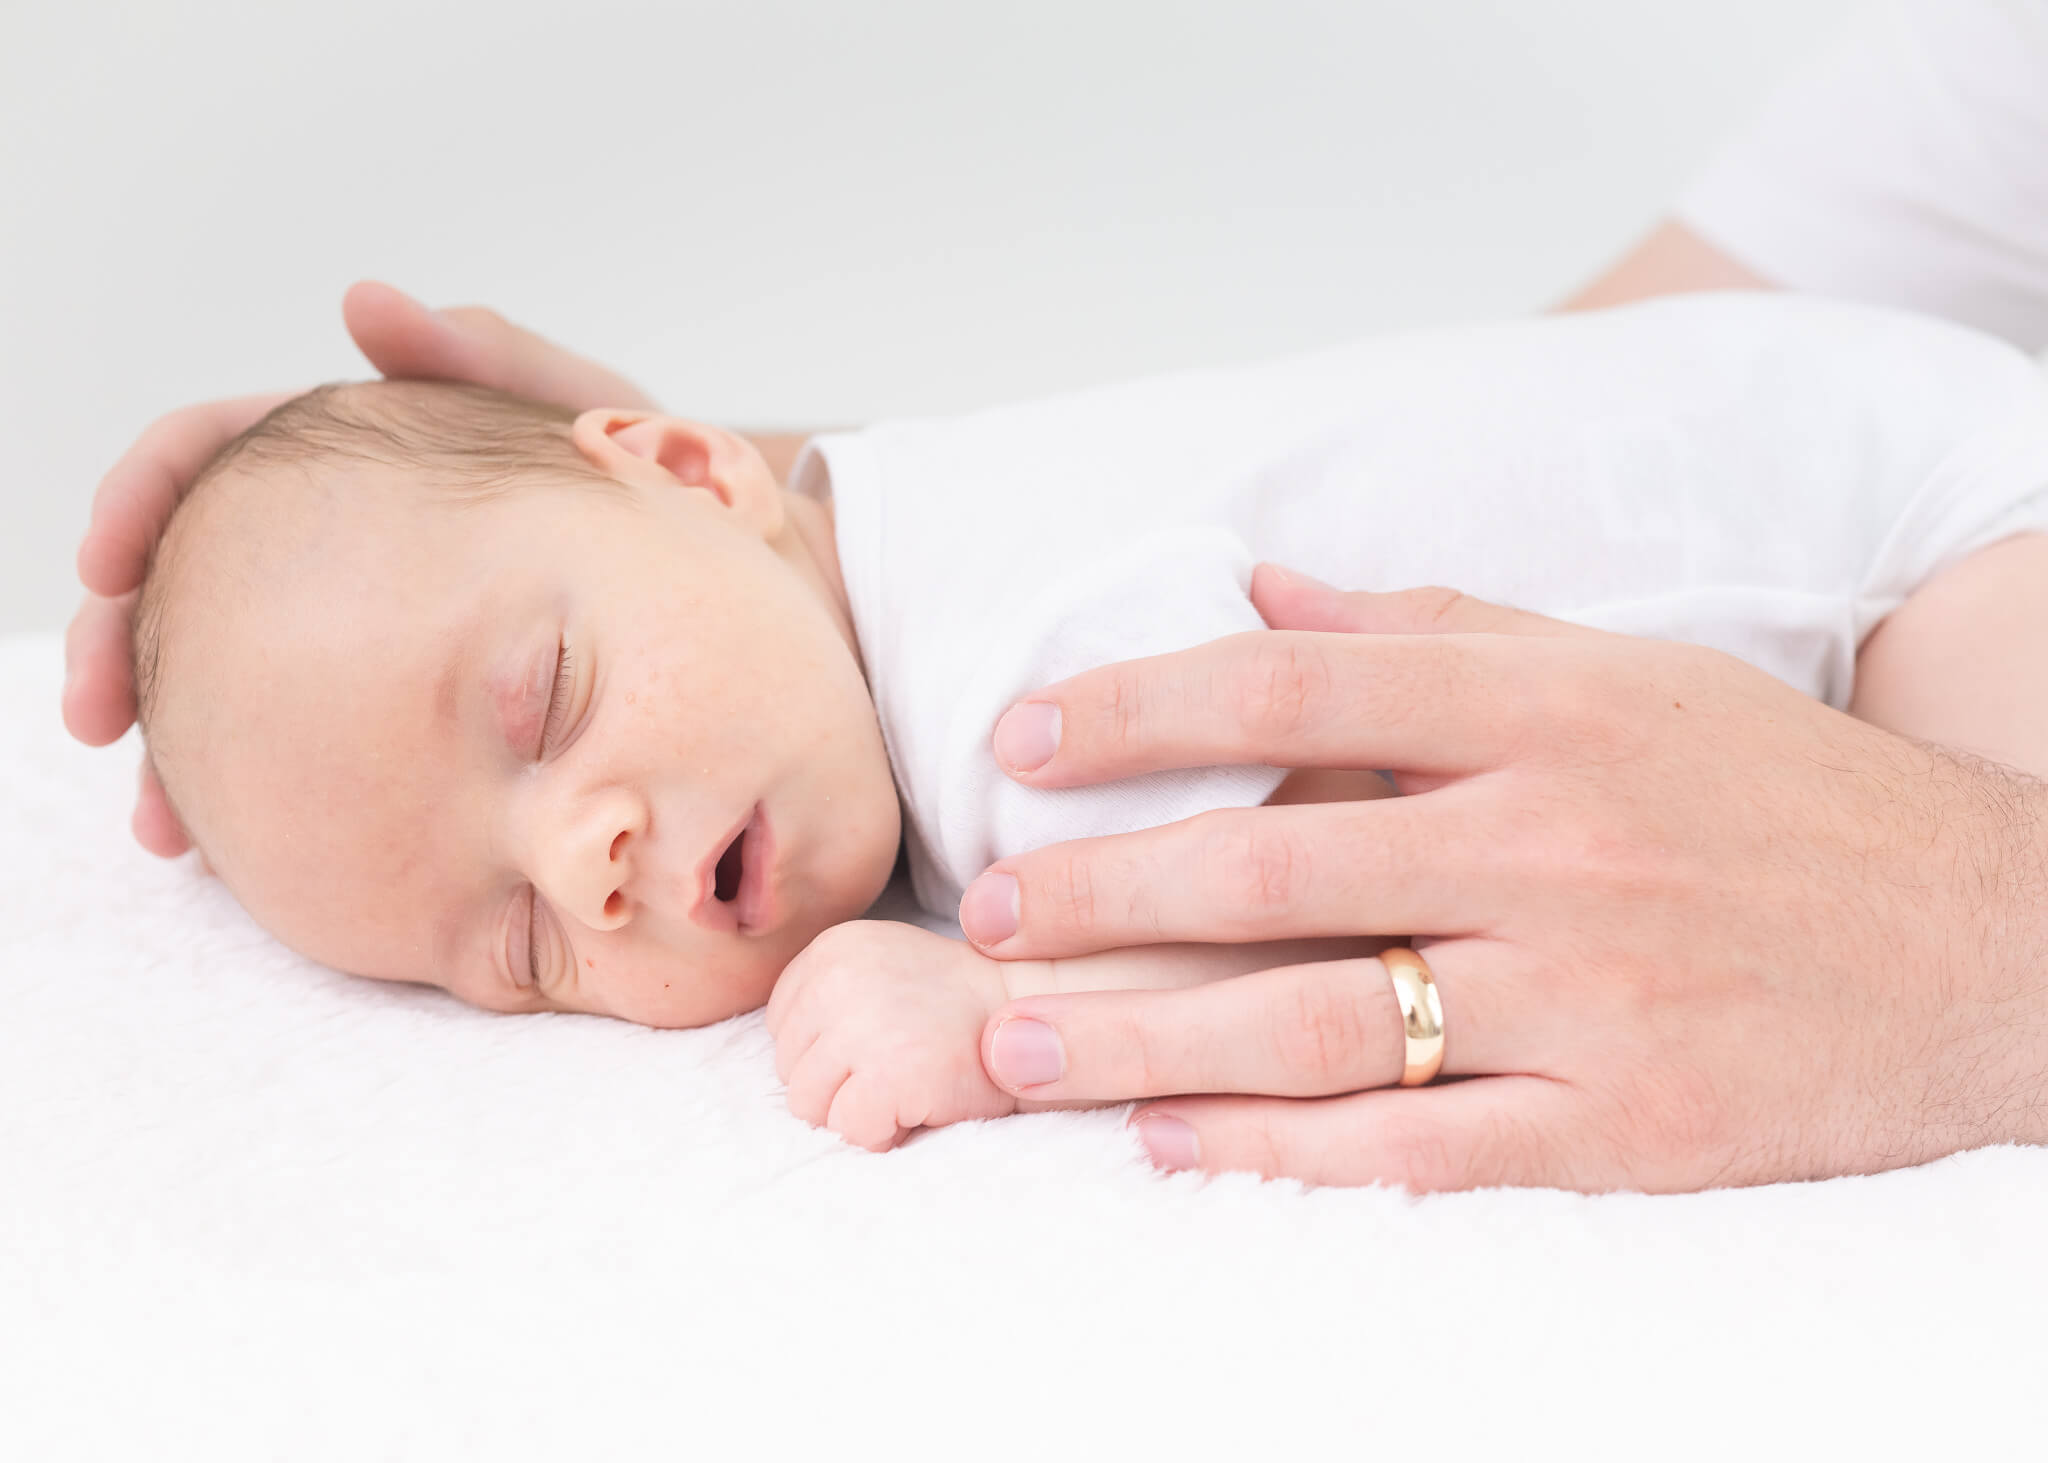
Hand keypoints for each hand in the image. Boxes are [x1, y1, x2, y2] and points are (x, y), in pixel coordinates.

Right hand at [64, 281, 657, 856]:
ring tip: (167, 824)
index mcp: (368, 460)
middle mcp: (351, 549)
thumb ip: (492, 361)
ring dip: (182, 753)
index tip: (105, 558)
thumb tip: (366, 304)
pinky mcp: (412, 720)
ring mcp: (374, 638)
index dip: (144, 498)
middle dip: (125, 643)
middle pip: (192, 583)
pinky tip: (241, 856)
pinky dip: (265, 804)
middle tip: (101, 712)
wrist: (757, 605)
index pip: (214, 456)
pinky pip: (317, 760)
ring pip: (237, 690)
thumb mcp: (597, 420)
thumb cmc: (677, 497)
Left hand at [765, 921, 1019, 1152]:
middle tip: (900, 1067)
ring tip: (908, 1085)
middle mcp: (839, 977)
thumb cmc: (957, 1012)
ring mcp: (864, 1024)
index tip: (883, 1041)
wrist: (1040, 1017)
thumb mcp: (879, 974)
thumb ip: (829, 1000)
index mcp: (831, 949)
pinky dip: (883, 1133)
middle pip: (788, 1071)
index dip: (829, 1053)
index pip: (781, 1031)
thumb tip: (788, 1065)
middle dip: (838, 1087)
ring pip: (810, 1106)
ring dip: (858, 1112)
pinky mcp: (891, 1071)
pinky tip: (919, 1106)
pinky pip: (851, 1129)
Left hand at [959, 566, 2047, 1191]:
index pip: (1294, 694)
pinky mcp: (1629, 1131)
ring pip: (1323, 1024)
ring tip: (1015, 1049)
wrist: (1992, 944)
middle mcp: (1559, 847)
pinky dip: (1283, 1152)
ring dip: (1146, 1041)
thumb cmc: (1785, 796)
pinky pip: (1421, 1150)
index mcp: (1551, 713)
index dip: (1138, 711)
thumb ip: (1438, 628)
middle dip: (1103, 895)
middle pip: (1277, 873)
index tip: (1023, 737)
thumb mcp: (1630, 674)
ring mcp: (1592, 1000)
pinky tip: (1173, 1142)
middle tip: (986, 912)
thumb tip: (1264, 591)